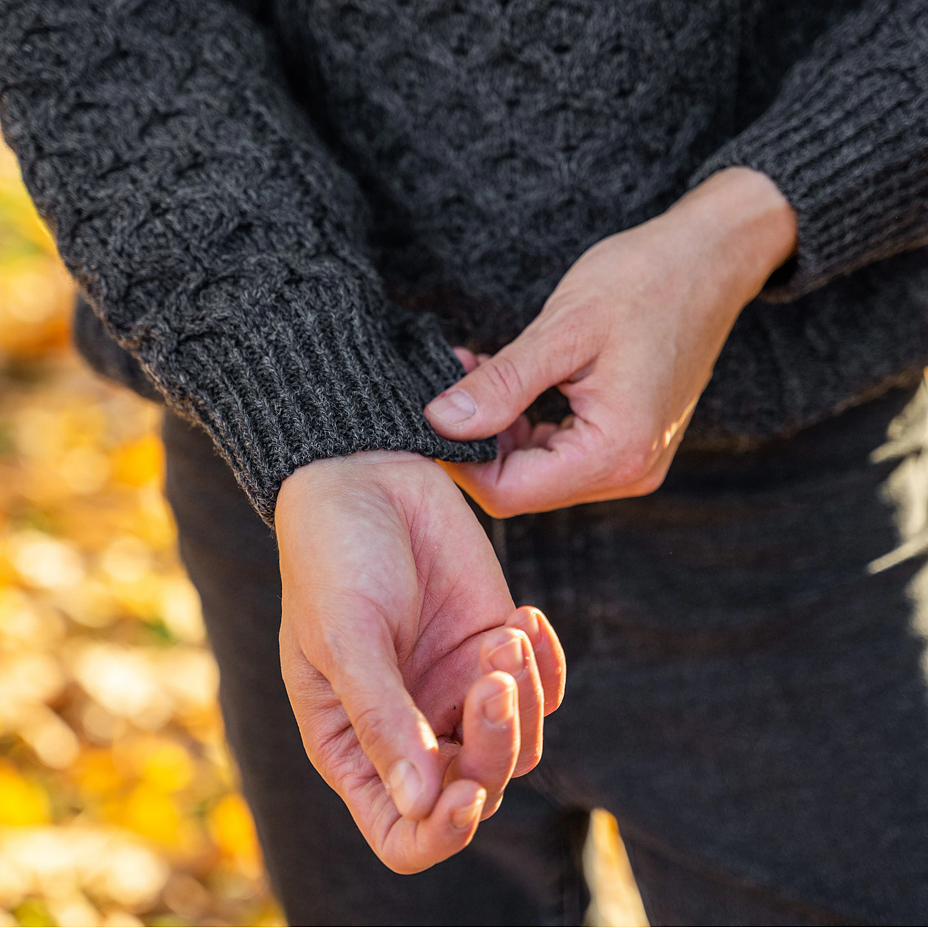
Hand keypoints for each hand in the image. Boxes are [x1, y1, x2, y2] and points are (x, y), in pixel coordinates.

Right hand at [275, 451, 564, 872]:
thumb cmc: (333, 558)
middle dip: (494, 746)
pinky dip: (545, 662)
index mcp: (354, 743)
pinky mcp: (493, 643)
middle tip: (493, 675)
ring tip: (505, 633)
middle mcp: (411, 727)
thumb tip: (421, 805)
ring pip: (518, 744)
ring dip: (523, 698)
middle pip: (473, 788)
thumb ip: (382, 720)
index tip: (464, 793)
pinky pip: (541, 686)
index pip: (402, 831)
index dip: (438, 834)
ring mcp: (456, 687)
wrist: (368, 476)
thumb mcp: (346, 638)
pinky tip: (525, 617)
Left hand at [425, 167, 797, 516]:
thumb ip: (502, 384)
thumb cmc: (646, 281)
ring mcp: (632, 462)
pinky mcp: (629, 445)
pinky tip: (510, 383)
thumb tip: (441, 422)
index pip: (509, 492)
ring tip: (479, 371)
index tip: (431, 414)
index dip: (460, 461)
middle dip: (478, 440)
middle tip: (452, 381)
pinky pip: (561, 454)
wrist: (711, 260)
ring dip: (500, 431)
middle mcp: (628, 472)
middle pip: (522, 488)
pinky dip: (527, 426)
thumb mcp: (564, 330)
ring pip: (538, 473)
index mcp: (615, 451)